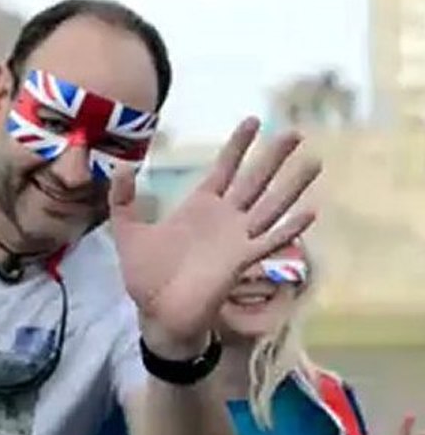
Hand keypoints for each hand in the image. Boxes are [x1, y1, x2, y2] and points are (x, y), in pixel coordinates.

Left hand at [109, 117, 319, 357]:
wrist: (157, 314)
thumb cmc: (146, 276)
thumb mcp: (127, 232)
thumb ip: (123, 200)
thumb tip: (119, 167)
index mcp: (200, 207)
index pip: (225, 168)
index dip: (238, 145)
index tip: (253, 120)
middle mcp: (224, 219)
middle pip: (255, 180)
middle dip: (273, 156)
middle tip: (295, 132)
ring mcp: (236, 239)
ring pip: (270, 206)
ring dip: (292, 185)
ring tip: (314, 162)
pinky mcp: (241, 261)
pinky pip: (270, 241)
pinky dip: (290, 228)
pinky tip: (310, 211)